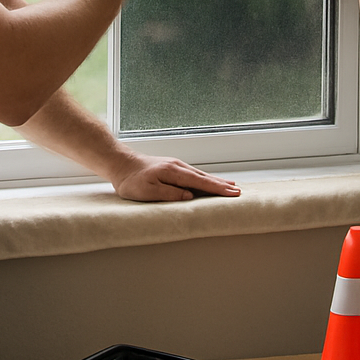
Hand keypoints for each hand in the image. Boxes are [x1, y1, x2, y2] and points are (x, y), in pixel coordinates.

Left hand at [111, 153, 241, 202]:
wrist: (120, 163)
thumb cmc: (131, 180)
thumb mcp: (147, 191)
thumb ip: (169, 194)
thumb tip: (189, 196)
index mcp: (173, 172)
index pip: (200, 182)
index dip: (217, 189)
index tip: (233, 192)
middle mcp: (177, 166)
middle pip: (204, 177)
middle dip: (222, 185)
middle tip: (238, 191)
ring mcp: (175, 166)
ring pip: (199, 175)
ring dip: (215, 181)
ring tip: (230, 186)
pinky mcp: (172, 168)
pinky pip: (193, 175)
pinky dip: (204, 179)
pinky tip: (208, 182)